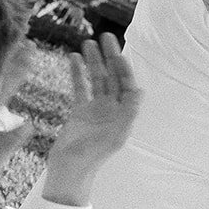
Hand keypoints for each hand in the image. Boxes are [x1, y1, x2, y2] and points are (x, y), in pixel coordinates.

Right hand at [43, 34, 140, 205]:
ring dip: (93, 61)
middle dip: (110, 57)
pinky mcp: (79, 112)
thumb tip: (139, 90)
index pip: (127, 86)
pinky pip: (79, 87)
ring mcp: (95, 110)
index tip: (117, 53)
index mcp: (123, 115)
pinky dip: (77, 73)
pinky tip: (73, 58)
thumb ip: (127, 114)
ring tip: (88, 42)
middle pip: (112, 78)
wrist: (69, 172)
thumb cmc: (92, 158)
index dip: (124, 69)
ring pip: (96, 79)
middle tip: (105, 36)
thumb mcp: (114, 136)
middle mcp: (112, 110)